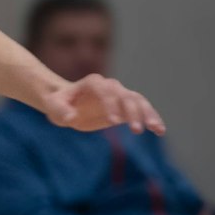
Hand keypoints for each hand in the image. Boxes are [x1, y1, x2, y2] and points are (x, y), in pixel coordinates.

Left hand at [41, 75, 165, 134]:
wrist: (66, 104)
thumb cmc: (58, 103)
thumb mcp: (53, 107)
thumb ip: (60, 110)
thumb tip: (71, 117)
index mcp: (94, 83)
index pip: (106, 91)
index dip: (110, 105)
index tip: (112, 122)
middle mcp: (111, 86)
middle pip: (127, 96)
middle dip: (133, 112)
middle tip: (137, 130)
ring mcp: (120, 96)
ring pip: (139, 102)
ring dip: (149, 115)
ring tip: (157, 130)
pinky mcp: (125, 108)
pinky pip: (142, 111)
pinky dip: (151, 119)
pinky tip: (160, 131)